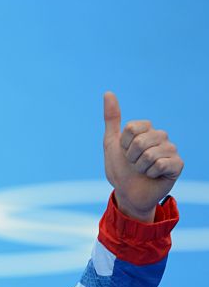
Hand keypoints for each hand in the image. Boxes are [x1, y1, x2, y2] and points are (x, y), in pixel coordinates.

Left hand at [103, 91, 183, 221]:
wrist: (128, 193)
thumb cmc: (120, 169)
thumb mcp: (111, 144)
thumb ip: (112, 119)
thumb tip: (108, 93)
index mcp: (147, 129)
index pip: (132, 128)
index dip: (123, 144)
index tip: (124, 152)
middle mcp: (161, 136)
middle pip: (140, 141)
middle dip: (130, 157)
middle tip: (133, 164)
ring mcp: (171, 150)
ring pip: (150, 154)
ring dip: (140, 167)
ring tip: (142, 170)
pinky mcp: (177, 164)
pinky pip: (161, 164)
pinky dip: (151, 173)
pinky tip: (153, 176)